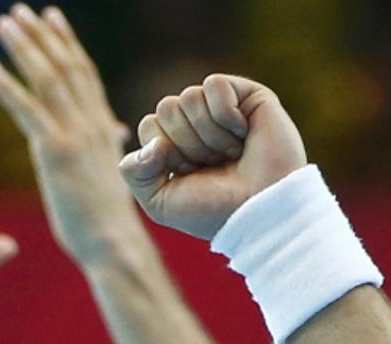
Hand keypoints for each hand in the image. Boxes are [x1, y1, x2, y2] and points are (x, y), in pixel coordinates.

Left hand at [0, 4, 138, 267]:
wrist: (113, 244)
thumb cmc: (107, 219)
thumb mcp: (107, 173)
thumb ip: (104, 146)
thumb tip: (111, 132)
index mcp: (100, 127)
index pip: (83, 73)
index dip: (66, 43)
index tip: (51, 17)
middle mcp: (90, 122)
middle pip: (64, 66)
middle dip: (41, 35)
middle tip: (20, 9)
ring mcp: (75, 134)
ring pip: (47, 79)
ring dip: (23, 48)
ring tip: (3, 23)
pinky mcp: (56, 152)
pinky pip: (28, 110)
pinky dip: (7, 85)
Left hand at [118, 75, 305, 239]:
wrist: (257, 211)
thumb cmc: (211, 210)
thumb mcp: (158, 202)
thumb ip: (133, 171)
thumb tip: (153, 141)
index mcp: (176, 144)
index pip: (149, 125)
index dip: (164, 153)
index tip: (189, 175)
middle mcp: (198, 124)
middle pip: (166, 107)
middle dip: (186, 143)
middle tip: (213, 165)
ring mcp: (223, 108)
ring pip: (189, 96)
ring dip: (208, 134)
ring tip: (230, 154)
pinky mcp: (249, 96)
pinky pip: (215, 84)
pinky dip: (225, 115)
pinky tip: (243, 134)